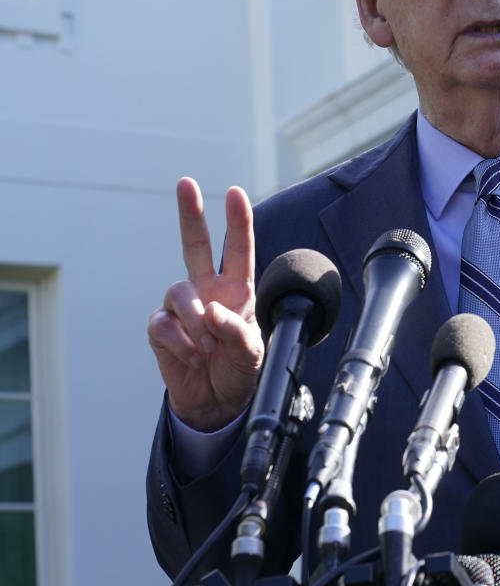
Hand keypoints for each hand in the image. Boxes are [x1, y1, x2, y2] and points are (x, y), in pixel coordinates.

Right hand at [148, 177, 263, 431]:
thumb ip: (239, 333)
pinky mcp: (161, 328)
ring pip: (179, 293)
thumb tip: (213, 312)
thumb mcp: (253, 356)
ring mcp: (181, 308)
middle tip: (187, 183)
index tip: (235, 192)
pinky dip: (179, 342)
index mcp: (237, 292)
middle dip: (190, 213)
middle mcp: (207, 292)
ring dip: (195, 322)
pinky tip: (190, 355)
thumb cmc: (239, 371)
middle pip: (195, 246)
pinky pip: (163, 324)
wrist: (214, 403)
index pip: (239, 251)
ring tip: (206, 347)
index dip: (237, 222)